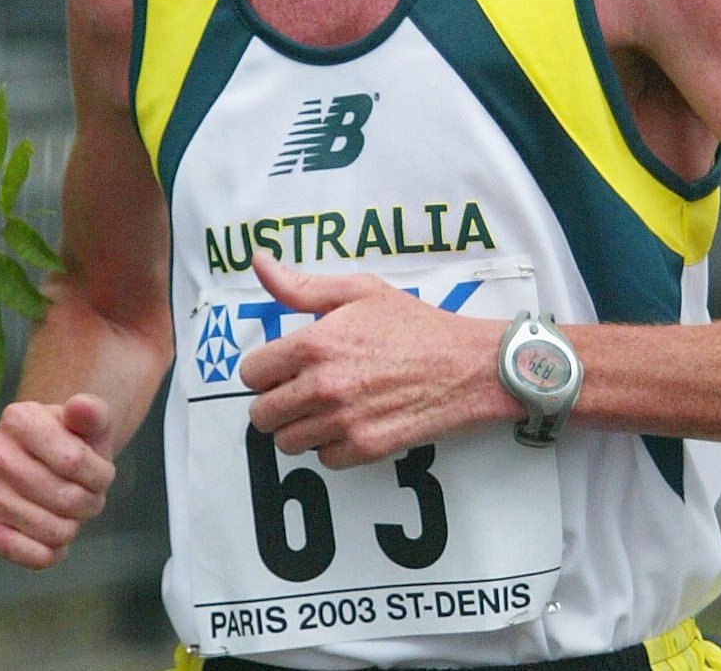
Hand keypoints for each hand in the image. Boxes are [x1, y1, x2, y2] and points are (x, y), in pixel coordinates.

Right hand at [0, 393, 115, 568]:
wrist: (48, 461)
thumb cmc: (75, 441)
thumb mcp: (91, 422)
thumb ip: (93, 411)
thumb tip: (82, 406)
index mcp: (18, 418)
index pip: (75, 461)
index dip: (101, 474)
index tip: (104, 472)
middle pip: (66, 498)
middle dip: (91, 502)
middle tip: (90, 494)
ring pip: (53, 530)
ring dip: (74, 525)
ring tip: (71, 509)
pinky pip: (29, 556)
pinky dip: (52, 552)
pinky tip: (54, 535)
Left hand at [240, 253, 507, 467]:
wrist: (468, 365)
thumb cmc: (416, 325)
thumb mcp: (360, 291)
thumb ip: (301, 285)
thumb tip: (259, 262)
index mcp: (315, 343)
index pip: (251, 373)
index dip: (264, 368)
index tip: (282, 366)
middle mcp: (323, 386)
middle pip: (262, 415)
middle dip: (276, 401)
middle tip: (301, 388)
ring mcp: (343, 422)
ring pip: (287, 442)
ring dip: (300, 426)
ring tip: (325, 406)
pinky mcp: (365, 449)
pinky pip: (323, 458)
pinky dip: (331, 445)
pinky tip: (350, 420)